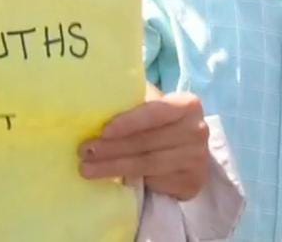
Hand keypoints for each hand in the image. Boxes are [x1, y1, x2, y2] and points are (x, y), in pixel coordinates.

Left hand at [78, 88, 210, 200]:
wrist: (186, 148)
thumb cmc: (158, 121)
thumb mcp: (149, 103)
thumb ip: (130, 99)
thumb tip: (92, 97)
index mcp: (187, 105)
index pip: (154, 113)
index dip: (128, 123)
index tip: (103, 131)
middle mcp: (198, 131)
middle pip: (146, 142)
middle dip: (111, 148)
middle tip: (84, 151)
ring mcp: (198, 160)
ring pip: (147, 165)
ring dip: (113, 168)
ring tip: (87, 169)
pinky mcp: (192, 183)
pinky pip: (156, 183)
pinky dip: (132, 182)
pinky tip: (112, 181)